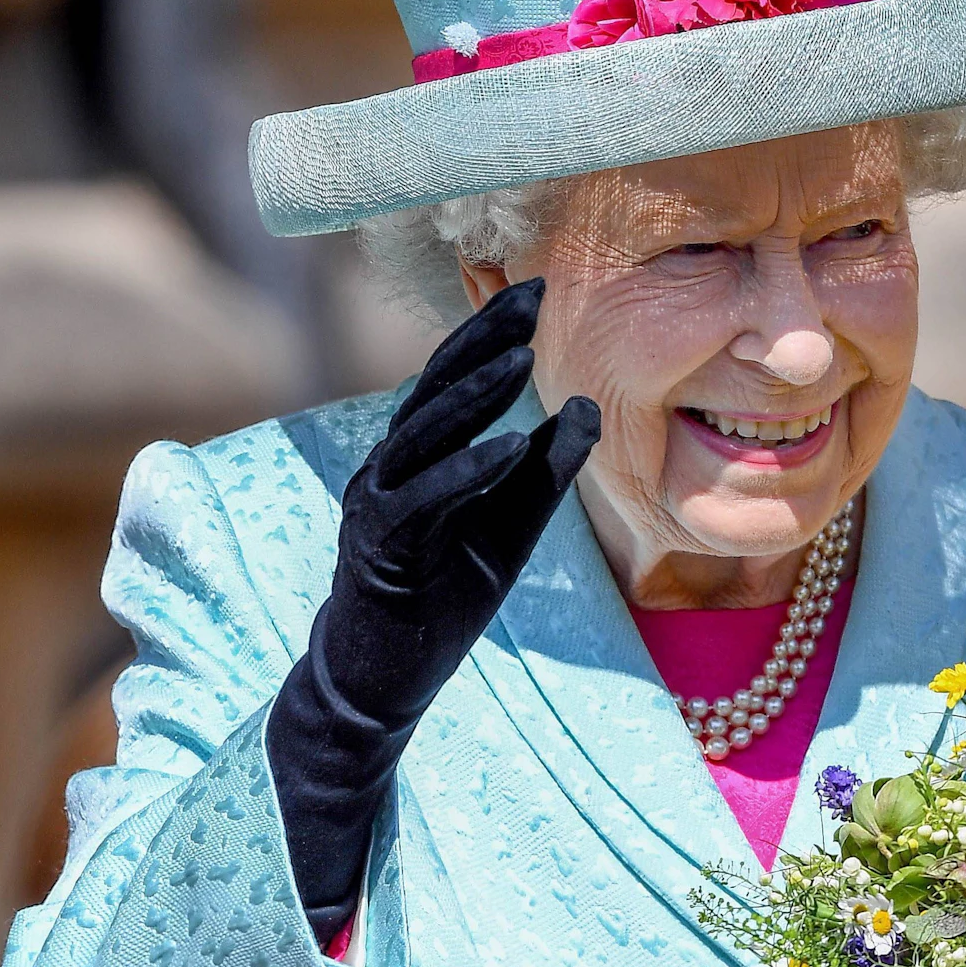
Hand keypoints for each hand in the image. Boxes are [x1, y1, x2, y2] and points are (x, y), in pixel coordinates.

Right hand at [267, 277, 598, 941]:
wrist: (381, 678)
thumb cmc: (443, 594)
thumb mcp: (510, 528)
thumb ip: (544, 472)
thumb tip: (589, 408)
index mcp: (419, 452)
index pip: (455, 376)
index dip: (492, 331)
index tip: (539, 289)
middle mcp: (390, 464)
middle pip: (436, 386)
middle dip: (483, 339)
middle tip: (531, 295)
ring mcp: (376, 503)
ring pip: (423, 433)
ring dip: (473, 394)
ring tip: (522, 357)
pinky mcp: (378, 548)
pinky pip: (422, 501)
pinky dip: (463, 472)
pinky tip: (506, 447)